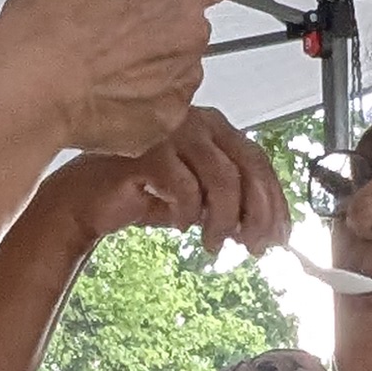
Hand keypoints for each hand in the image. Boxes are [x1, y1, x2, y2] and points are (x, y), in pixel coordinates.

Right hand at [0, 0, 227, 161]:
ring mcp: (182, 81)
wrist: (34, 84)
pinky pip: (158, 108)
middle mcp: (190, 32)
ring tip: (102, 72)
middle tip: (114, 35)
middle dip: (158, 30)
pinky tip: (101, 99)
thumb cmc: (52, 24)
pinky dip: (137, 105)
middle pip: (188, 27)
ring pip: (176, 70)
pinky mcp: (165, 121)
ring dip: (149, 69)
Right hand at [45, 111, 288, 262]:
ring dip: (224, 220)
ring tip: (214, 244)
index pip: (258, 162)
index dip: (275, 202)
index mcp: (215, 129)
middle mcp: (199, 123)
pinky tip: (180, 226)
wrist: (91, 198)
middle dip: (258, 213)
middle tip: (255, 247)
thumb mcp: (200, 201)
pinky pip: (186, 188)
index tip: (280, 236)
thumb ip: (233, 206)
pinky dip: (187, 213)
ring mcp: (174, 133)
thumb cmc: (146, 194)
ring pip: (222, 179)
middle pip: (247, 167)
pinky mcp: (149, 151)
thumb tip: (266, 230)